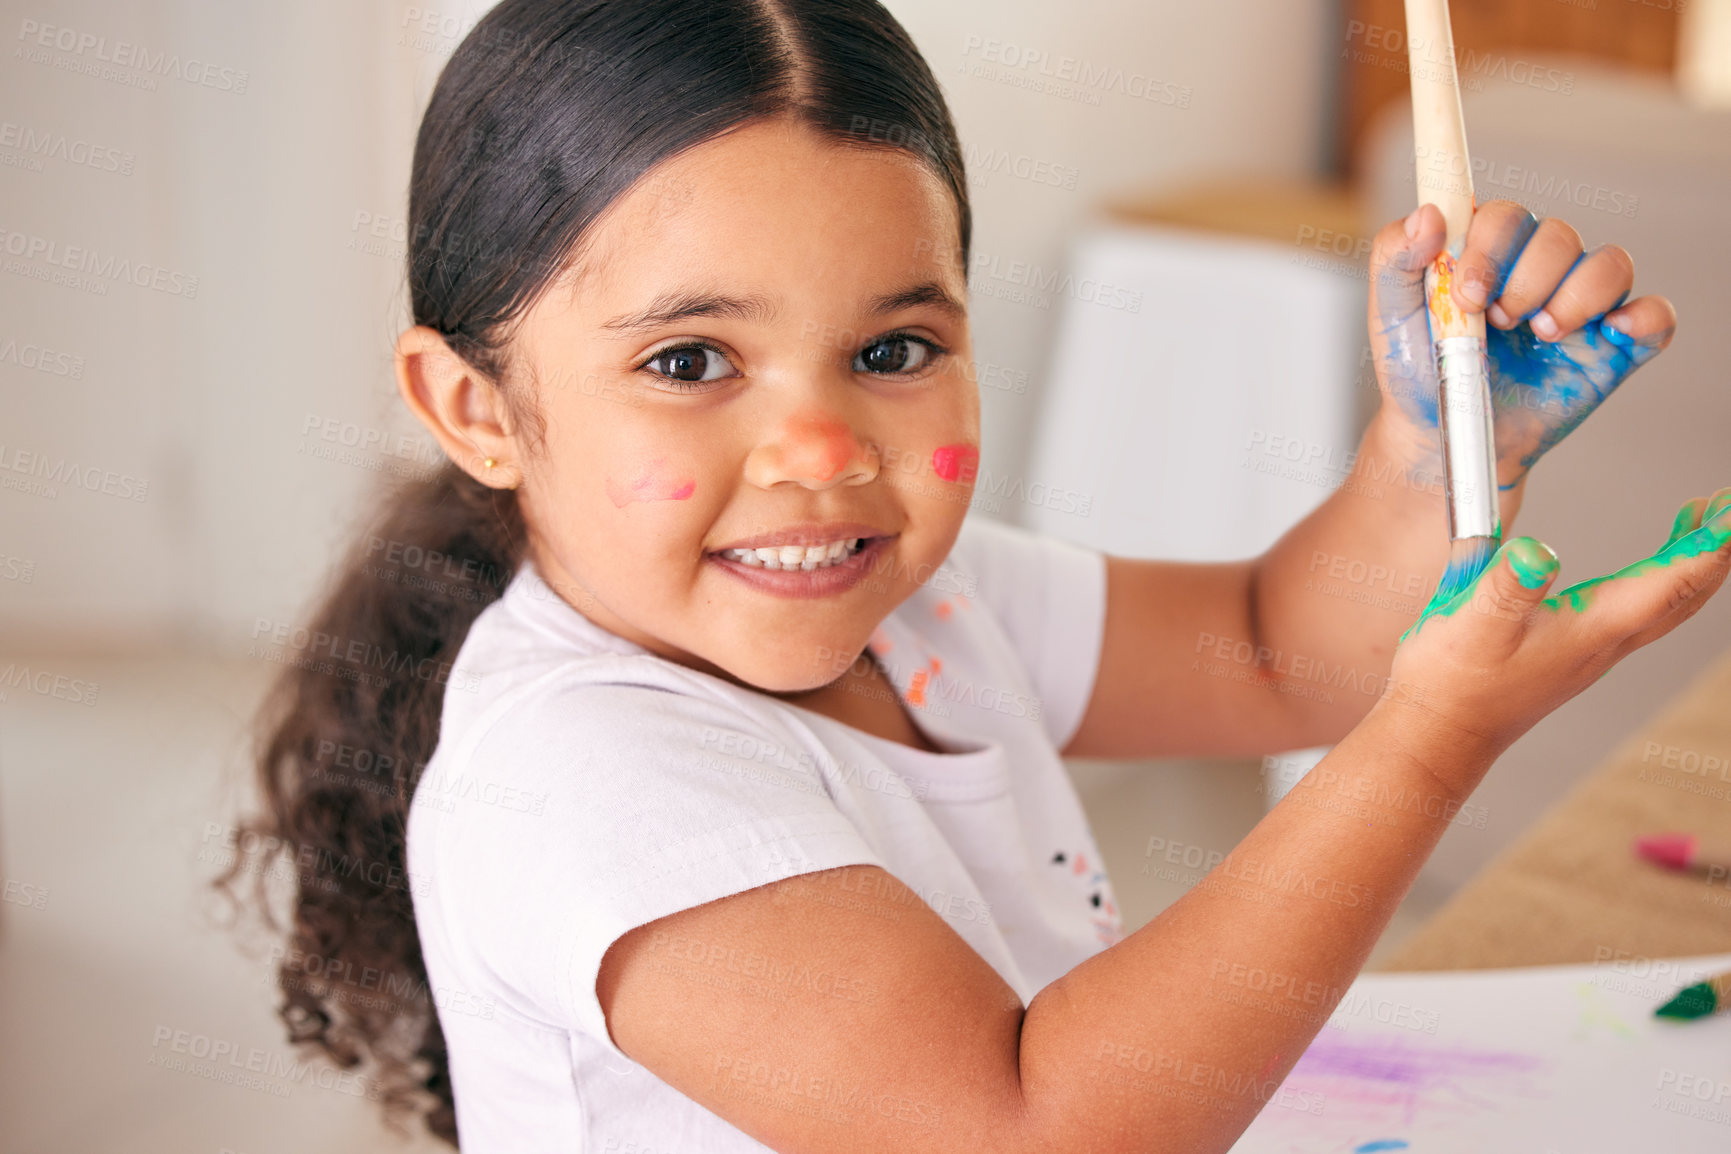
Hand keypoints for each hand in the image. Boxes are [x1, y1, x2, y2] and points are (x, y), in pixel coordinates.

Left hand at [1365, 201, 1676, 505]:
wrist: (1444, 437)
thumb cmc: (1418, 368)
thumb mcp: (1389, 313)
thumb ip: (1394, 256)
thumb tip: (1430, 213)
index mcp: (1489, 249)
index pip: (1506, 215)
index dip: (1492, 246)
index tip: (1467, 294)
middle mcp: (1539, 268)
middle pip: (1559, 236)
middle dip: (1527, 280)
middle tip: (1498, 322)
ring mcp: (1579, 304)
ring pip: (1609, 265)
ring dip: (1575, 299)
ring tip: (1540, 335)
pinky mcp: (1613, 345)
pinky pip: (1655, 316)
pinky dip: (1643, 319)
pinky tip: (1610, 334)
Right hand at [1375, 488, 1730, 795]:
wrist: (1438, 734)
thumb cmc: (1454, 684)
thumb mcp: (1472, 625)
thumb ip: (1507, 585)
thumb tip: (1539, 552)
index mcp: (1592, 629)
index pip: (1673, 581)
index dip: (1711, 542)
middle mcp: (1603, 643)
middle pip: (1683, 594)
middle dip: (1711, 548)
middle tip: (1723, 505)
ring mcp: (1589, 653)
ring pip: (1664, 606)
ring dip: (1689, 566)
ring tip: (1696, 524)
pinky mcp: (1570, 657)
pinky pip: (1634, 616)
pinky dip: (1655, 585)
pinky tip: (1633, 576)